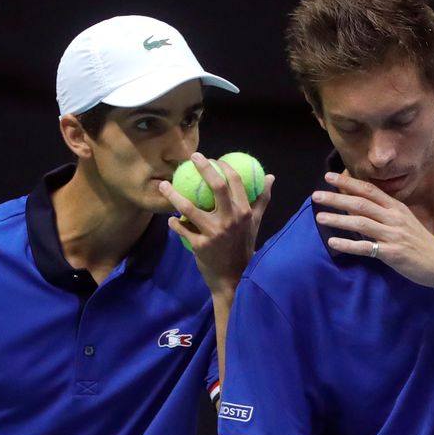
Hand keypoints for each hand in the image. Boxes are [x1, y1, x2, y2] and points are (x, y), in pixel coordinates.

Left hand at [160, 153, 274, 294]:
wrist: (233, 278)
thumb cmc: (243, 246)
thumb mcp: (255, 223)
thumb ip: (261, 199)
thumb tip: (270, 177)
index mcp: (244, 212)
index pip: (236, 182)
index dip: (224, 166)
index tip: (213, 158)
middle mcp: (231, 219)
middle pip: (217, 187)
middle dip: (204, 168)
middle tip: (193, 157)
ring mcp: (214, 232)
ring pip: (190, 208)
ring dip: (173, 195)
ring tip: (163, 185)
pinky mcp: (200, 245)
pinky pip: (182, 229)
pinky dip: (175, 223)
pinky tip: (170, 218)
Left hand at [311, 171, 433, 287]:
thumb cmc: (418, 241)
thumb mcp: (402, 220)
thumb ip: (382, 212)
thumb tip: (356, 205)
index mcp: (396, 207)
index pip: (369, 190)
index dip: (348, 183)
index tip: (329, 177)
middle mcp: (393, 218)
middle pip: (361, 203)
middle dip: (337, 198)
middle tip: (316, 195)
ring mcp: (393, 235)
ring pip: (361, 223)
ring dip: (338, 220)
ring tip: (319, 217)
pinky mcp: (392, 253)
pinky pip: (366, 247)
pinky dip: (348, 245)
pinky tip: (333, 242)